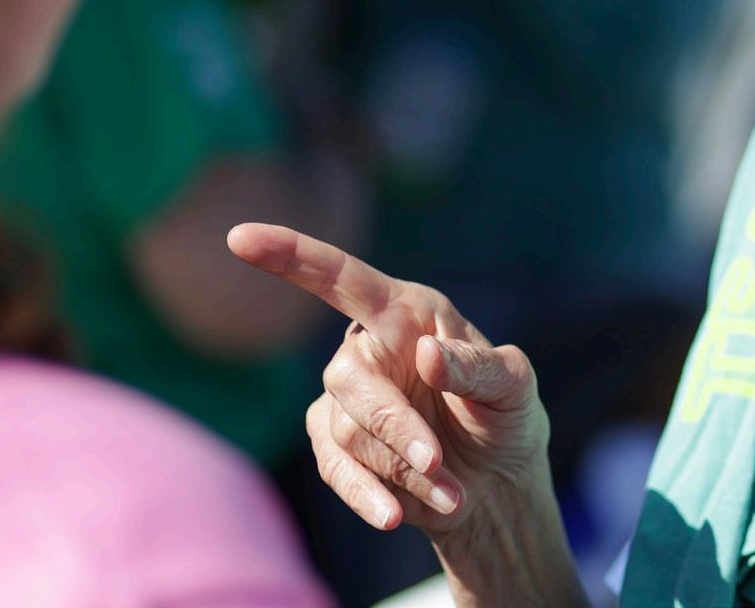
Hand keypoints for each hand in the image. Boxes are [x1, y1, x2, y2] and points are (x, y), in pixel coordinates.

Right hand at [224, 223, 545, 535]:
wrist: (496, 484)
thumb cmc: (506, 416)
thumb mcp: (514, 387)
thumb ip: (478, 367)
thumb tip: (425, 355)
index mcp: (407, 313)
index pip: (343, 278)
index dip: (292, 256)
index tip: (240, 238)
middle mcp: (369, 348)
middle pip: (347, 378)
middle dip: (392, 422)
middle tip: (436, 458)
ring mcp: (346, 400)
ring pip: (346, 431)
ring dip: (402, 467)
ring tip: (453, 492)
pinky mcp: (337, 447)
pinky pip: (336, 469)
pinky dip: (367, 494)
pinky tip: (394, 516)